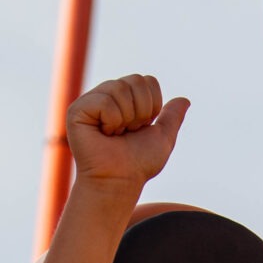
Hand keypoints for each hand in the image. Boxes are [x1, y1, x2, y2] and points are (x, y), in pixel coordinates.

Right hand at [67, 73, 188, 195]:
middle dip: (141, 111)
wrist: (119, 181)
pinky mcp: (78, 109)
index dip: (152, 106)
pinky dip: (112, 121)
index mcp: (125, 99)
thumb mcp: (162, 138)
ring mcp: (90, 101)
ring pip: (120, 88)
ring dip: (126, 118)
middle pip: (136, 80)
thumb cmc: (138, 164)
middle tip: (128, 131)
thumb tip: (184, 100)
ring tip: (115, 134)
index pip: (147, 81)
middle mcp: (107, 95)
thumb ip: (172, 118)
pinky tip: (103, 134)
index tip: (141, 127)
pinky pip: (105, 101)